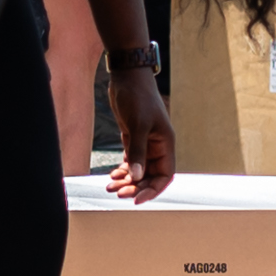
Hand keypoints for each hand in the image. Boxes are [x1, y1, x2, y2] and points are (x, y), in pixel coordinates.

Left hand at [106, 65, 174, 200]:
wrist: (128, 76)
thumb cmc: (138, 96)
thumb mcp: (138, 124)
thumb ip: (137, 151)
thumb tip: (135, 176)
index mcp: (166, 144)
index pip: (165, 175)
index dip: (153, 189)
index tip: (137, 199)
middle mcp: (157, 146)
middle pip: (150, 176)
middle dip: (135, 187)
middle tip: (118, 193)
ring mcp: (145, 143)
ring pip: (138, 170)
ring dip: (126, 181)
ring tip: (110, 186)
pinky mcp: (133, 138)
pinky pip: (130, 161)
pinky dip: (122, 171)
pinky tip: (112, 176)